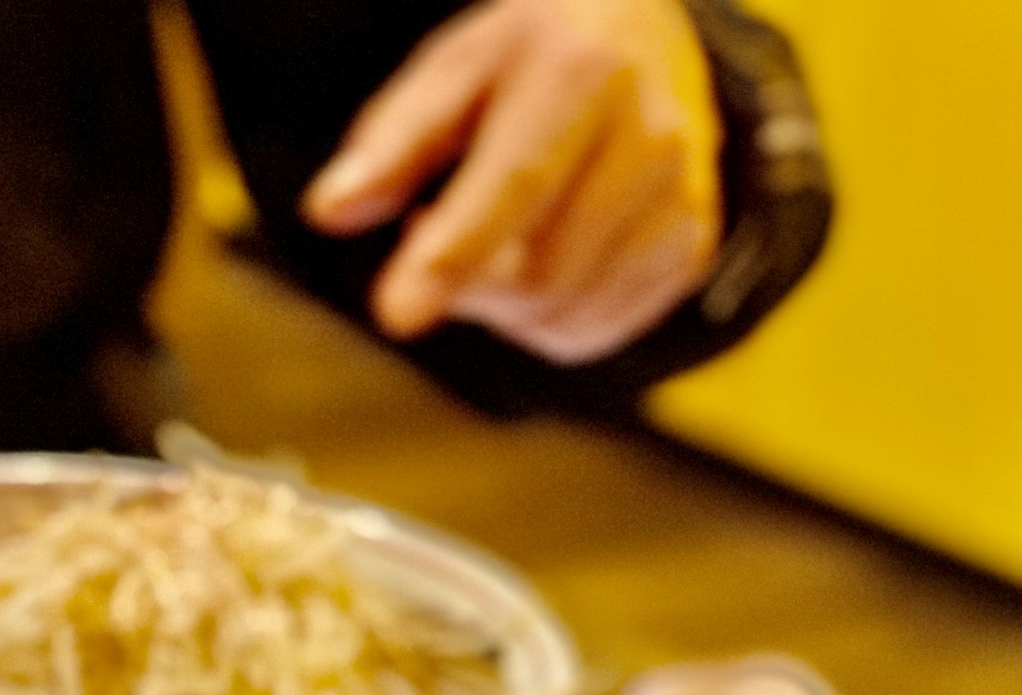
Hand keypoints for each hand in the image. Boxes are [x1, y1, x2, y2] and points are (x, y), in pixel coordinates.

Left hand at [301, 0, 719, 366]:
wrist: (651, 35)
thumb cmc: (537, 55)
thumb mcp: (456, 70)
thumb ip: (393, 143)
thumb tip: (330, 211)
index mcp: (581, 71)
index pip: (510, 187)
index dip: (450, 258)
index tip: (395, 316)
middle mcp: (650, 136)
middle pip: (537, 275)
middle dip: (469, 285)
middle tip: (439, 235)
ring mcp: (681, 199)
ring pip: (565, 314)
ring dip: (503, 308)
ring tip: (494, 241)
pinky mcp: (691, 249)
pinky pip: (595, 330)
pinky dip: (545, 321)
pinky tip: (538, 263)